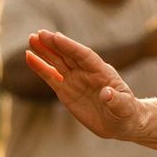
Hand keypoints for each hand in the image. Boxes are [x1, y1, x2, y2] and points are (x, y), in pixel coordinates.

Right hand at [25, 30, 144, 139]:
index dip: (70, 46)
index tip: (56, 36)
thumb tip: (106, 94)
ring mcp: (75, 79)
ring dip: (45, 51)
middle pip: (68, 54)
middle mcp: (86, 72)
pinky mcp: (65, 90)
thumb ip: (116, 100)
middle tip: (39, 34)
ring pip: (57, 61)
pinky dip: (40, 67)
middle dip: (54, 44)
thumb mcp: (125, 108)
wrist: (122, 123)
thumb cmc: (127, 113)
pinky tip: (29, 56)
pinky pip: (50, 76)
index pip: (84, 55)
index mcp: (102, 72)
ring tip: (31, 39)